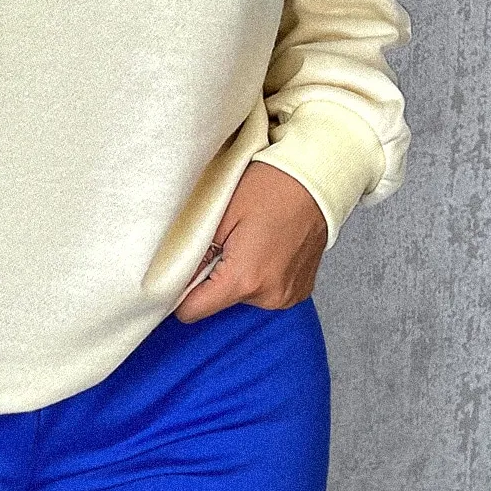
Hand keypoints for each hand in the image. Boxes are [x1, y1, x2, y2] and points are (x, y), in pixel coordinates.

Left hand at [174, 161, 327, 322]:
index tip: (181, 272)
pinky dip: (259, 276)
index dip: (179, 292)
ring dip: (237, 276)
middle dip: (212, 278)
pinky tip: (266, 248)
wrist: (317, 180)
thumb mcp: (220, 214)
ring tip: (249, 242)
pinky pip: (265, 292)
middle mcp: (269, 296)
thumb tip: (172, 276)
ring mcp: (287, 296)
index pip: (192, 311)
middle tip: (223, 243)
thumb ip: (192, 253)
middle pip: (218, 303)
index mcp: (244, 279)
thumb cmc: (270, 187)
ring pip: (241, 297)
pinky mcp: (299, 291)